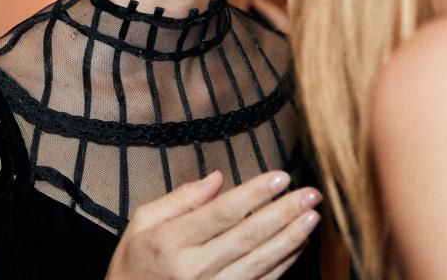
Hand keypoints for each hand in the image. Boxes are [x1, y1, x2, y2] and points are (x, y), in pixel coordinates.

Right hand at [105, 170, 321, 279]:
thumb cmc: (134, 264)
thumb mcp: (141, 223)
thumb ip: (179, 199)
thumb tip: (217, 179)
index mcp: (171, 241)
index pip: (223, 212)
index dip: (255, 194)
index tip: (281, 176)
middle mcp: (194, 269)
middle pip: (248, 236)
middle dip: (283, 213)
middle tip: (311, 194)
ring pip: (260, 262)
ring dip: (290, 239)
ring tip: (312, 217)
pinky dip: (283, 264)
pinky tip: (298, 245)